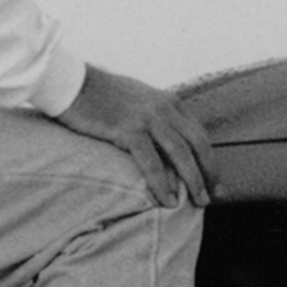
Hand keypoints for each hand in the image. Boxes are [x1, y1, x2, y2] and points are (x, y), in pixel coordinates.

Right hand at [55, 66, 216, 207]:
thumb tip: (162, 141)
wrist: (72, 83)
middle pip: (198, 144)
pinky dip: (161, 183)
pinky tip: (166, 200)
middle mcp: (164, 109)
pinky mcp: (128, 130)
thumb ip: (154, 116)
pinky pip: (151, 162)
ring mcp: (147, 119)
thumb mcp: (138, 99)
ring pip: (181, 154)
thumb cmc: (100, 95)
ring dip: (194, 181)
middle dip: (209, 173)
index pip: (199, 134)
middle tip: (213, 197)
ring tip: (199, 202)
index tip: (214, 182)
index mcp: (169, 102)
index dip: (210, 160)